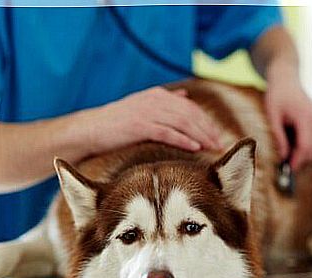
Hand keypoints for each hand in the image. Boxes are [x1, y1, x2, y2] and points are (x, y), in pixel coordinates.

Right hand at [81, 86, 222, 154]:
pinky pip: (167, 133)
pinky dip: (183, 140)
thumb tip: (184, 96)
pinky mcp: (140, 125)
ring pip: (182, 122)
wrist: (91, 129)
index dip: (206, 122)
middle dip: (208, 129)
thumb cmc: (117, 123)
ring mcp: (148, 112)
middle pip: (190, 114)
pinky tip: (195, 148)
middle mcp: (155, 100)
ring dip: (201, 135)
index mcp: (158, 95)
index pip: (190, 107)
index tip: (218, 136)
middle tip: (221, 144)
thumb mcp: (142, 106)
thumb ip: (164, 101)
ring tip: (213, 147)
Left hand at [265, 70, 311, 170]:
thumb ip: (277, 136)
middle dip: (298, 160)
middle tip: (282, 165)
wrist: (286, 82)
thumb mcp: (271, 116)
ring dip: (302, 154)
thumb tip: (282, 157)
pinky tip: (292, 141)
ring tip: (285, 149)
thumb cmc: (276, 97)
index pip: (304, 146)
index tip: (286, 170)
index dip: (296, 161)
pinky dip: (306, 147)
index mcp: (305, 117)